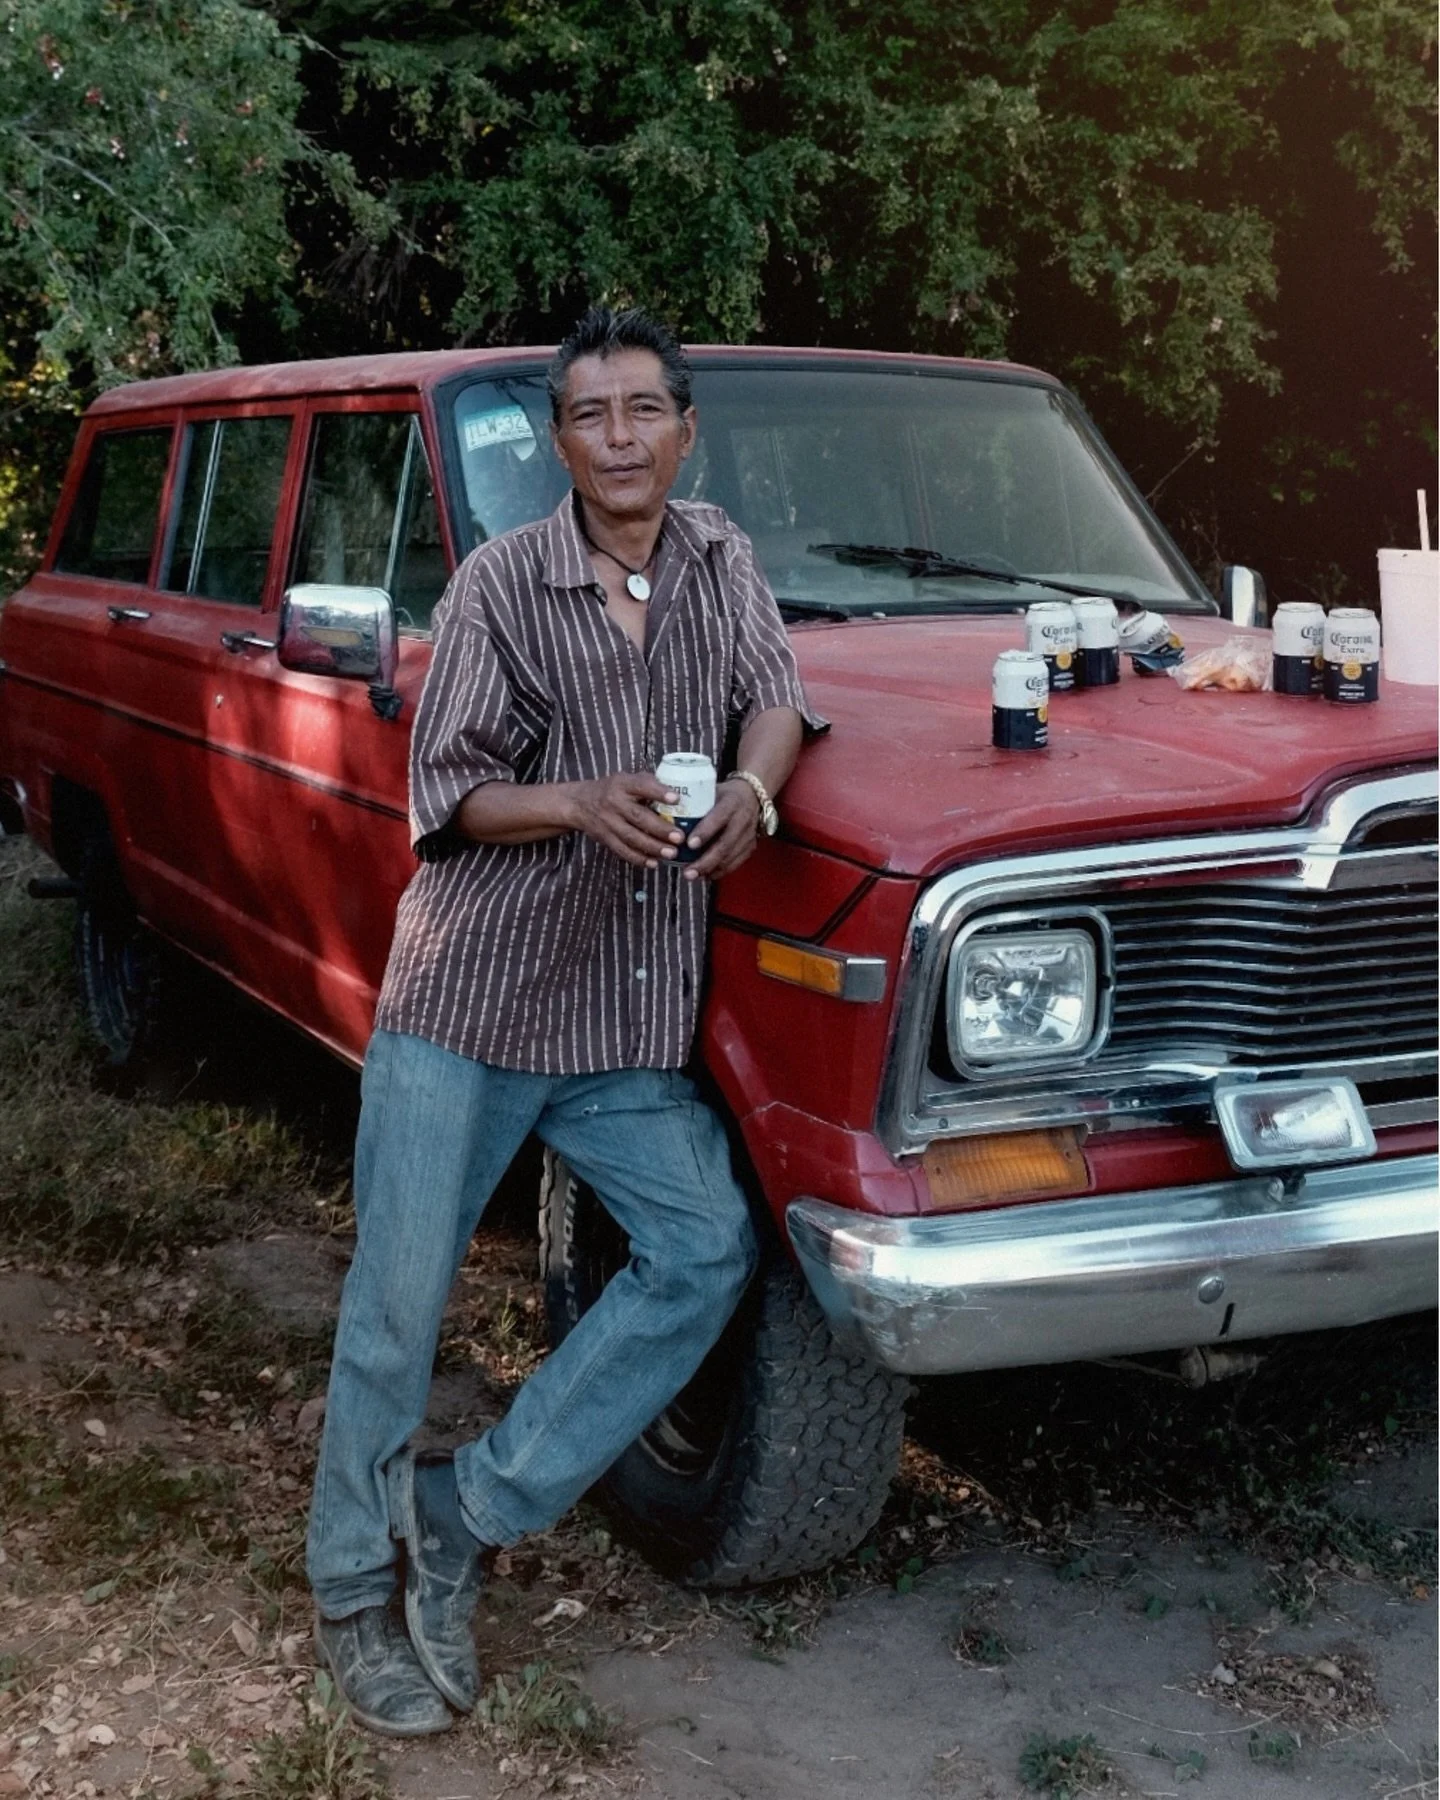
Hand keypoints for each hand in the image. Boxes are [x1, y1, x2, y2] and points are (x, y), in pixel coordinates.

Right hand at [568, 772, 683, 867]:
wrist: (580, 803)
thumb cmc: (613, 790)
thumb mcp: (627, 779)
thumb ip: (649, 784)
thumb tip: (681, 792)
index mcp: (623, 784)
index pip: (642, 785)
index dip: (659, 792)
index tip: (676, 799)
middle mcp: (614, 802)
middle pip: (639, 817)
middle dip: (661, 829)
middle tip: (680, 838)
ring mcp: (608, 822)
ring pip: (632, 837)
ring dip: (653, 847)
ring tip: (672, 853)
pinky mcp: (605, 838)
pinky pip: (622, 850)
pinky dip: (639, 858)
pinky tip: (654, 863)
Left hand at [681, 780, 760, 881]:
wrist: (753, 796)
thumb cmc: (724, 794)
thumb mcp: (710, 791)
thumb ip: (692, 802)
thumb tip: (660, 811)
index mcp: (731, 802)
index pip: (719, 818)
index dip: (705, 832)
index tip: (689, 844)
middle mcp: (743, 819)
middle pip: (725, 844)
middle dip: (705, 861)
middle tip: (687, 871)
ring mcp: (749, 834)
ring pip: (730, 857)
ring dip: (710, 869)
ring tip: (692, 875)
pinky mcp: (750, 846)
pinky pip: (735, 863)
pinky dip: (719, 871)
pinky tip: (705, 875)